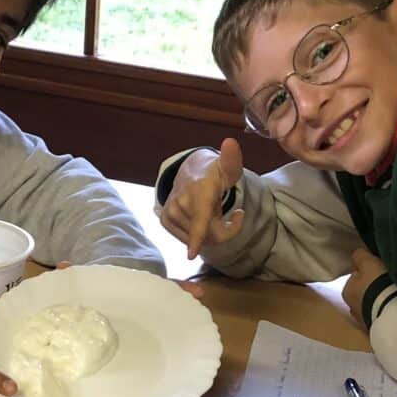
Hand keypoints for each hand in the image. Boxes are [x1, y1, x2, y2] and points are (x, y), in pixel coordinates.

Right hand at [157, 139, 244, 257]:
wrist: (191, 173)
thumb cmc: (215, 175)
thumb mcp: (229, 168)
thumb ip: (232, 159)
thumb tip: (231, 142)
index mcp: (199, 192)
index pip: (199, 218)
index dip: (196, 237)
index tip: (191, 254)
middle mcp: (181, 203)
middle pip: (208, 236)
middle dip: (224, 231)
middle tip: (233, 216)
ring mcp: (170, 212)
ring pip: (197, 240)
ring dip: (210, 232)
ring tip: (211, 213)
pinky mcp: (164, 220)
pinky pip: (186, 240)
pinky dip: (197, 235)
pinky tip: (199, 218)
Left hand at [341, 247, 386, 326]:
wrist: (392, 312)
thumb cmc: (378, 284)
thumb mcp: (367, 262)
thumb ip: (360, 256)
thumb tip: (357, 254)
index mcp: (346, 291)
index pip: (356, 278)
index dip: (368, 273)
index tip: (380, 271)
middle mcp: (351, 308)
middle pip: (364, 293)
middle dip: (374, 288)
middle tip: (389, 282)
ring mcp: (364, 321)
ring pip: (373, 305)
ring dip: (381, 301)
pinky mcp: (378, 329)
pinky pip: (383, 315)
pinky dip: (388, 311)